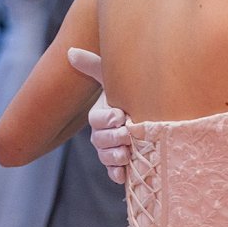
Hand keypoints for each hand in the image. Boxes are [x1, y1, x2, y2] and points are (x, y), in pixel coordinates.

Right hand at [67, 47, 131, 185]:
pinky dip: (118, 175)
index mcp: (102, 115)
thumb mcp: (116, 79)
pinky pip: (116, 174)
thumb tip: (70, 51)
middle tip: (128, 133)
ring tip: (127, 153)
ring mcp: (113, 150)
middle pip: (100, 140)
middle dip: (113, 137)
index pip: (96, 120)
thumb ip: (94, 66)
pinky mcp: (124, 165)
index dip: (106, 119)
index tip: (120, 115)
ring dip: (115, 157)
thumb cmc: (134, 93)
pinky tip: (124, 174)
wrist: (157, 111)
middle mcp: (105, 134)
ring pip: (107, 158)